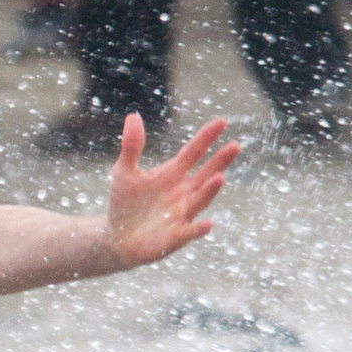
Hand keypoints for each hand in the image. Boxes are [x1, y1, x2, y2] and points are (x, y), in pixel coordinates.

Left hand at [104, 114, 239, 266]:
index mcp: (173, 174)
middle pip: (206, 173)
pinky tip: (207, 223)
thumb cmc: (125, 202)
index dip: (206, 138)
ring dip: (210, 190)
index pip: (193, 152)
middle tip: (235, 146)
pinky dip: (198, 228)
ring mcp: (182, 213)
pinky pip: (189, 232)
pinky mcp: (175, 235)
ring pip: (200, 200)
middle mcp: (183, 192)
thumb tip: (133, 115)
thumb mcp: (124, 171)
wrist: (117, 236)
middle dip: (220, 161)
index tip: (222, 121)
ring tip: (220, 177)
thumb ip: (132, 146)